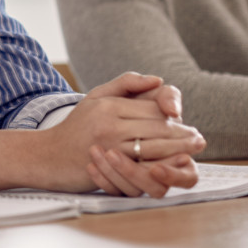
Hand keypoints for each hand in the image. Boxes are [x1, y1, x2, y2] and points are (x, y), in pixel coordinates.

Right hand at [44, 71, 204, 195]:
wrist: (48, 155)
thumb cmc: (75, 127)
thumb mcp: (95, 96)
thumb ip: (126, 83)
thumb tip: (158, 80)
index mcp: (109, 104)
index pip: (150, 109)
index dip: (172, 117)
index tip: (186, 123)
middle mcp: (109, 123)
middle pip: (156, 128)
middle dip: (182, 135)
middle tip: (199, 140)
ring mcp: (109, 145)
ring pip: (154, 147)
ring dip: (177, 150)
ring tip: (191, 152)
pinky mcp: (109, 166)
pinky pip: (142, 166)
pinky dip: (161, 167)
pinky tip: (172, 168)